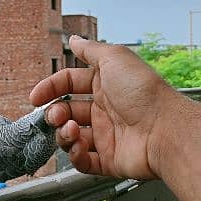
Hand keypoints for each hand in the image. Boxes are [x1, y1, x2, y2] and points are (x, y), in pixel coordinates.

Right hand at [30, 36, 180, 179]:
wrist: (164, 130)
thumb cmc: (144, 92)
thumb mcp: (114, 58)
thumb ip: (90, 49)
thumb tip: (73, 39)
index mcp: (105, 85)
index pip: (69, 83)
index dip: (51, 88)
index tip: (36, 97)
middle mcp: (105, 109)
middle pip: (67, 111)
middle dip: (55, 114)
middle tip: (56, 116)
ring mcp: (106, 135)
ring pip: (71, 137)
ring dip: (63, 134)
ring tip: (71, 131)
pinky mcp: (109, 159)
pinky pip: (83, 161)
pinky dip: (75, 155)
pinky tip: (78, 147)